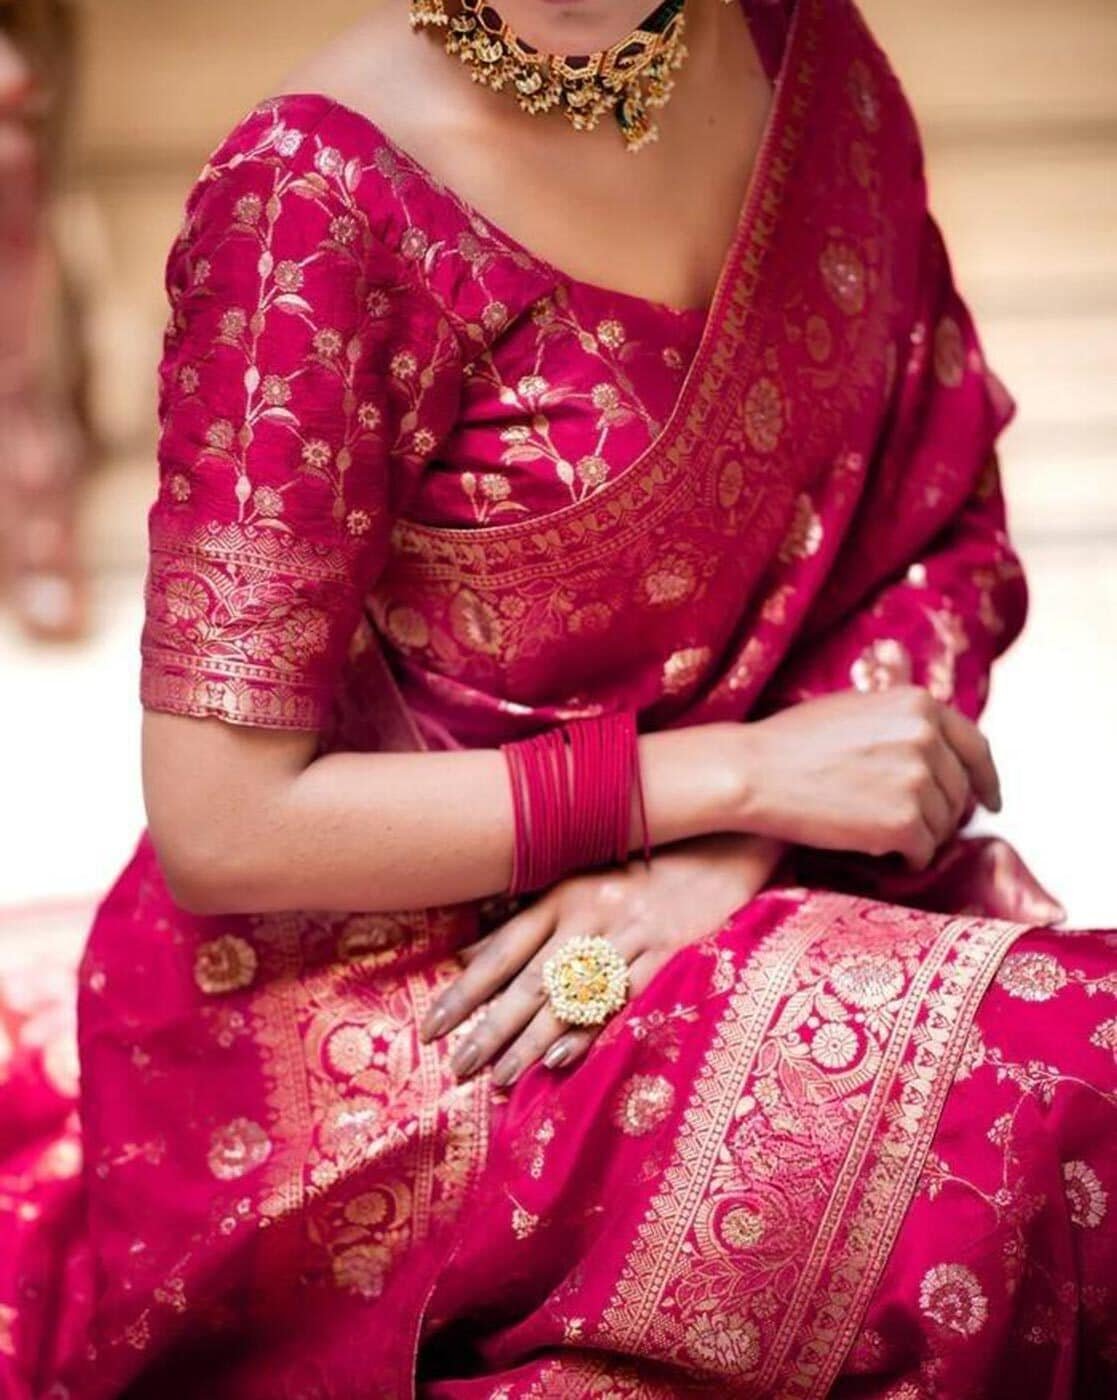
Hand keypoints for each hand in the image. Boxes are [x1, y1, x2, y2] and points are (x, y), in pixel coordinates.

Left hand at [419, 833, 785, 1086]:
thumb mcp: (580, 885)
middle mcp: (590, 914)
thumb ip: (528, 920)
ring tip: (499, 1079)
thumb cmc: (641, 869)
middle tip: (456, 1068)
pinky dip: (592, 1028)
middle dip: (491, 1028)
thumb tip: (468, 954)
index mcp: (562, 896)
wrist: (719, 842)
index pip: (503, 950)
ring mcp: (630, 933)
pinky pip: (624, 996)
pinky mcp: (670, 951)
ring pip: (573, 994)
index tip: (431, 1028)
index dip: (466, 991)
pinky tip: (564, 1057)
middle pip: (532, 980)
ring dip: (533, 1041)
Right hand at [736, 685, 1000, 869]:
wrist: (755, 772)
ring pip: (943, 826)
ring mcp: (919, 781)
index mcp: (920, 705)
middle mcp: (928, 738)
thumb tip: (936, 743)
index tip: (990, 801)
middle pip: (959, 793)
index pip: (975, 748)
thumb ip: (903, 719)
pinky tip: (877, 852)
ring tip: (879, 835)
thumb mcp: (857, 707)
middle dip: (941, 815)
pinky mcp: (904, 823)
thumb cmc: (793, 741)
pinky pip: (922, 852)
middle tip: (908, 827)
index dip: (987, 780)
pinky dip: (905, 859)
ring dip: (919, 837)